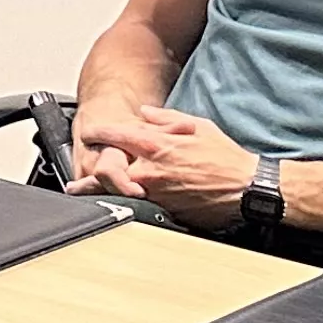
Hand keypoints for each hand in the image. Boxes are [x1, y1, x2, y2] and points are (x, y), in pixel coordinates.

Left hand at [77, 104, 257, 224]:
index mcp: (156, 145)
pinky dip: (123, 205)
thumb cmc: (226, 157)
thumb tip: (144, 112)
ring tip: (82, 194)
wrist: (247, 187)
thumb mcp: (197, 126)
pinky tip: (112, 207)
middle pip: (106, 170)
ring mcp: (155, 192)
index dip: (97, 132)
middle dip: (88, 173)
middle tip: (74, 180)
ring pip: (117, 192)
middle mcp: (150, 169)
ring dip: (99, 192)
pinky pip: (137, 207)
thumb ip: (165, 118)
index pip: (114, 135)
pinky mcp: (164, 210)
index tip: (88, 132)